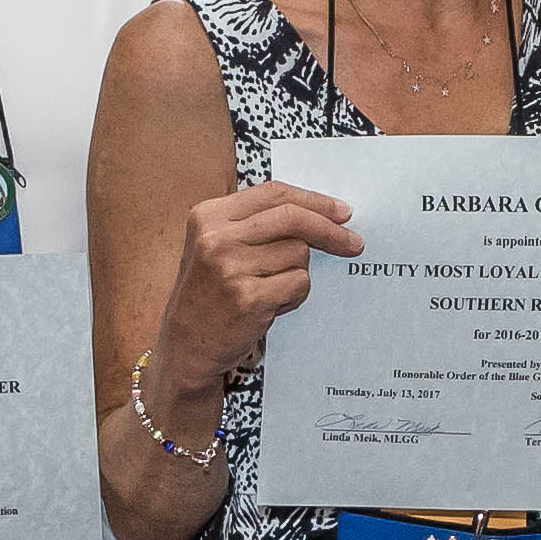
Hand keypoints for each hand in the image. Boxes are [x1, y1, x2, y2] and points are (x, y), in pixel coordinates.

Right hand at [155, 181, 362, 398]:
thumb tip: (320, 212)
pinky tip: (271, 305)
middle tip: (355, 242)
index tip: (341, 211)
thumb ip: (255, 224)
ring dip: (298, 273)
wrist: (185, 346)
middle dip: (330, 229)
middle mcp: (217, 238)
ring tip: (271, 289)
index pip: (273, 193)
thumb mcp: (216, 247)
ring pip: (299, 254)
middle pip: (292, 218)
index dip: (313, 199)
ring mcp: (231, 268)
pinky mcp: (248, 299)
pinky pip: (299, 284)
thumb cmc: (208, 294)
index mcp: (209, 216)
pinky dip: (294, 296)